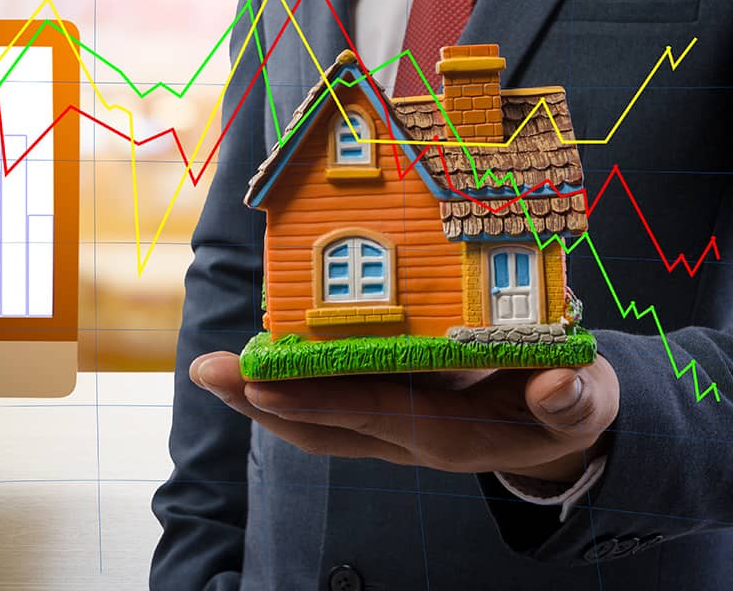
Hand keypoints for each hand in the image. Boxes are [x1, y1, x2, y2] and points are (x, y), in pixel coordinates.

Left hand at [191, 351, 619, 481]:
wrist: (561, 426)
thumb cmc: (570, 403)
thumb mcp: (585, 402)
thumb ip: (574, 398)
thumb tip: (559, 388)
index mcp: (450, 433)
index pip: (373, 413)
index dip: (318, 399)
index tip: (264, 384)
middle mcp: (406, 436)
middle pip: (321, 423)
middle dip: (262, 401)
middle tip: (207, 371)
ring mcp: (388, 425)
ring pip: (313, 417)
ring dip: (260, 395)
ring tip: (210, 369)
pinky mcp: (384, 408)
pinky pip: (326, 403)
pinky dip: (288, 382)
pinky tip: (256, 356)